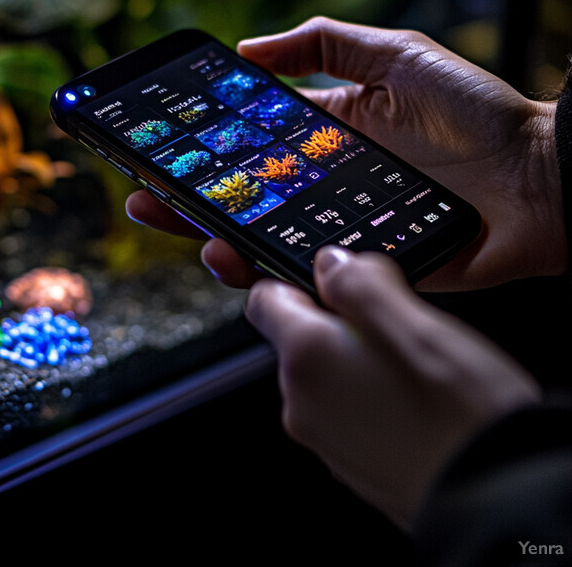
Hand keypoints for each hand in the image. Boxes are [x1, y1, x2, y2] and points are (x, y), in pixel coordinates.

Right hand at [126, 17, 565, 290]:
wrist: (542, 176)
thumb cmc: (474, 111)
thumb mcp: (394, 54)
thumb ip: (322, 45)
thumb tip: (248, 47)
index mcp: (327, 137)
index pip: (251, 147)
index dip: (205, 149)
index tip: (161, 145)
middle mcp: (323, 186)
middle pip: (242, 198)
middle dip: (187, 198)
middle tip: (142, 194)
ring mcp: (339, 229)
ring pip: (262, 241)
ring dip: (214, 237)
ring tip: (182, 227)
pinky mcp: (362, 268)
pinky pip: (305, 275)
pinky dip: (265, 272)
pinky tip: (233, 260)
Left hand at [246, 246, 540, 527]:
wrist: (500, 501)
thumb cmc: (461, 415)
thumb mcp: (415, 322)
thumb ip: (360, 282)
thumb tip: (331, 264)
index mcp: (306, 357)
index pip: (265, 300)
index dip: (297, 279)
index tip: (335, 277)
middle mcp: (302, 401)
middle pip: (301, 337)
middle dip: (341, 321)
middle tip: (398, 324)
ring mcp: (325, 439)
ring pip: (330, 374)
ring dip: (361, 360)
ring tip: (417, 368)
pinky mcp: (353, 466)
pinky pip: (350, 411)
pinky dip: (374, 397)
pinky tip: (418, 402)